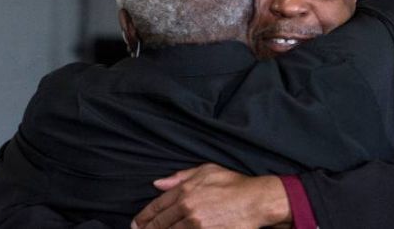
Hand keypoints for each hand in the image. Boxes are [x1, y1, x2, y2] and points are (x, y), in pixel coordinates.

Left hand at [132, 163, 291, 228]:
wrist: (256, 201)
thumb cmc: (234, 184)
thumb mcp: (207, 170)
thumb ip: (181, 177)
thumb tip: (158, 183)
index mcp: (186, 190)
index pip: (158, 206)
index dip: (144, 216)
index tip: (137, 223)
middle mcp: (188, 207)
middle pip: (160, 223)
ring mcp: (196, 224)